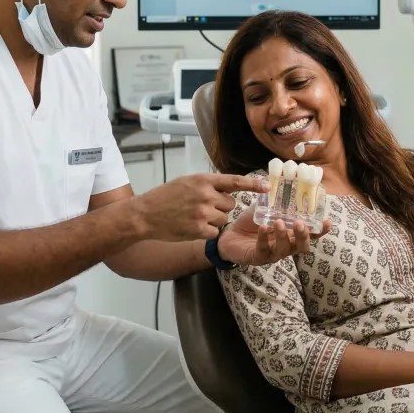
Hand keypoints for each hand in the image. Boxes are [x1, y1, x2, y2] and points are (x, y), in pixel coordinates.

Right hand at [134, 173, 267, 242]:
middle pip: (230, 203)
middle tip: (202, 207)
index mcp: (203, 180)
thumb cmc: (165, 197)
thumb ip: (207, 184)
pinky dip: (207, 231)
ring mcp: (203, 213)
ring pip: (224, 218)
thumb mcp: (186, 182)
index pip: (234, 181)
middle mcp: (205, 195)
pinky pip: (216, 231)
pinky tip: (193, 227)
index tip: (268, 187)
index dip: (253, 184)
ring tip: (194, 216)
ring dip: (214, 219)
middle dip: (221, 206)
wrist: (145, 215)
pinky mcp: (199, 230)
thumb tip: (227, 187)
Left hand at [217, 206, 329, 266]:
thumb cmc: (250, 223)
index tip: (327, 222)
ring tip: (278, 222)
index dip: (320, 231)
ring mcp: (272, 253)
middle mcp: (285, 245)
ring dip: (283, 236)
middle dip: (303, 236)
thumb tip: (281, 184)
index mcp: (290, 234)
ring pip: (284, 250)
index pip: (310, 235)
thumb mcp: (264, 210)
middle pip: (302, 246)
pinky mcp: (258, 257)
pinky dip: (263, 238)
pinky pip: (264, 250)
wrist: (228, 235)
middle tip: (300, 223)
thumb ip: (274, 201)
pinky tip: (262, 227)